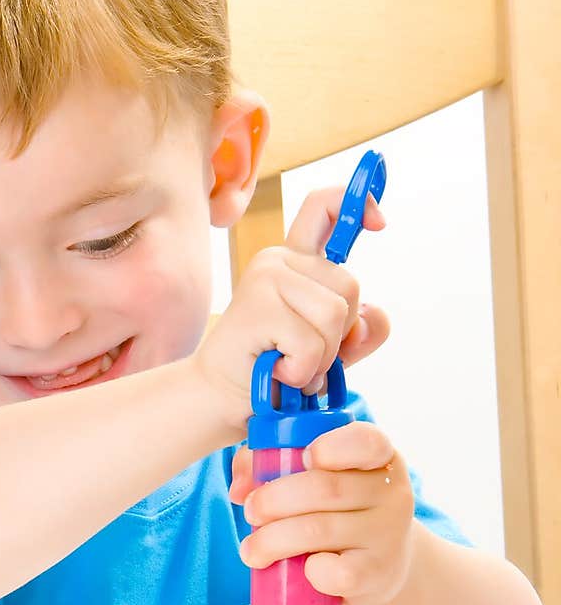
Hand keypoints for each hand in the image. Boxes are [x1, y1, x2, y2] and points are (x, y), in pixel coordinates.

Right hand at [191, 187, 389, 436]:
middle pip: (350, 287)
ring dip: (320, 357)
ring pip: (335, 315)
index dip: (357, 204)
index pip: (324, 209)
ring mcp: (265, 278)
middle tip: (303, 355)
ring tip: (289, 365)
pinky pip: (311, 344)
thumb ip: (362, 332)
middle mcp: (278, 261)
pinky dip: (303, 371)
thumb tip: (372, 316)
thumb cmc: (274, 374)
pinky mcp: (257, 306)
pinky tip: (278, 371)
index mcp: (296, 263)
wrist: (224, 400)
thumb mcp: (331, 352)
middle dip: (339, 335)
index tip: (380, 222)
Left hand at [230, 421, 415, 604]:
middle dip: (273, 500)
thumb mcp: (314, 477)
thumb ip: (270, 464)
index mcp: (377, 456)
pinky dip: (312, 572)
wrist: (379, 566)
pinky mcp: (379, 573)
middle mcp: (391, 492)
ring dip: (272, 540)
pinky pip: (338, 573)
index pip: (365, 441)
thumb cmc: (336, 511)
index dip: (331, 446)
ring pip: (319, 530)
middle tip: (251, 511)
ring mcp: (388, 534)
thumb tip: (240, 488)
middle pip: (325, 488)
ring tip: (251, 550)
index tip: (303, 457)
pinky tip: (303, 571)